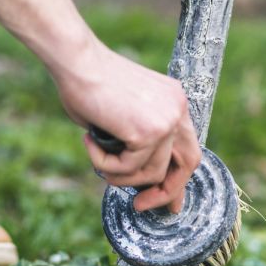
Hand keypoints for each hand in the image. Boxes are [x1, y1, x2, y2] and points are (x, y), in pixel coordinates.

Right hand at [53, 39, 201, 212]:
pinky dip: (104, 164)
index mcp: (175, 101)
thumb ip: (138, 140)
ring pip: (151, 173)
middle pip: (187, 165)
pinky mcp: (147, 131)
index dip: (179, 178)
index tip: (169, 202)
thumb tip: (138, 178)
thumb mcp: (124, 112)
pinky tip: (89, 142)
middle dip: (165, 192)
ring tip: (97, 158)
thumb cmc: (88, 82)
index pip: (189, 148)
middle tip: (140, 205)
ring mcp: (165, 120)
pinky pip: (127, 168)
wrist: (75, 60)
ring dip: (120, 176)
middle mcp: (177, 109)